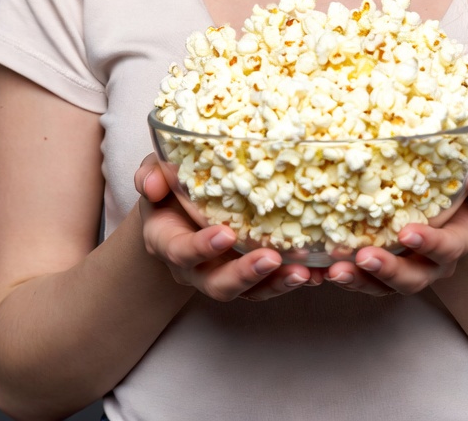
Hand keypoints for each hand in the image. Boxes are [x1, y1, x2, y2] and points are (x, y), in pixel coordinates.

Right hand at [134, 154, 323, 301]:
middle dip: (244, 275)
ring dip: (276, 283)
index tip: (224, 234)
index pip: (182, 252)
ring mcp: (223, 273)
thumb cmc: (169, 187)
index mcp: (168, 242)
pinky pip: (268, 285)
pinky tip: (316, 272)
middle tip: (271, 259)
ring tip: (304, 272)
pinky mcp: (249, 275)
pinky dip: (290, 280)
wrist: (177, 212)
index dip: (201, 247)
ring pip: (248, 292)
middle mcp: (196, 267)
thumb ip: (151, 175)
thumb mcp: (156, 174)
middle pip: (218, 284)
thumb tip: (153, 183)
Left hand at [323, 156, 467, 295]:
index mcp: (462, 238)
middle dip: (389, 270)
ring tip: (335, 269)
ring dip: (360, 280)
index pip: (448, 246)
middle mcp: (435, 262)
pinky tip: (322, 270)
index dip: (429, 243)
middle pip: (414, 278)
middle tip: (364, 256)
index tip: (407, 232)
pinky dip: (346, 278)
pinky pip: (365, 281)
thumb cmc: (467, 183)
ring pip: (385, 286)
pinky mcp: (384, 270)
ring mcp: (409, 268)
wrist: (455, 206)